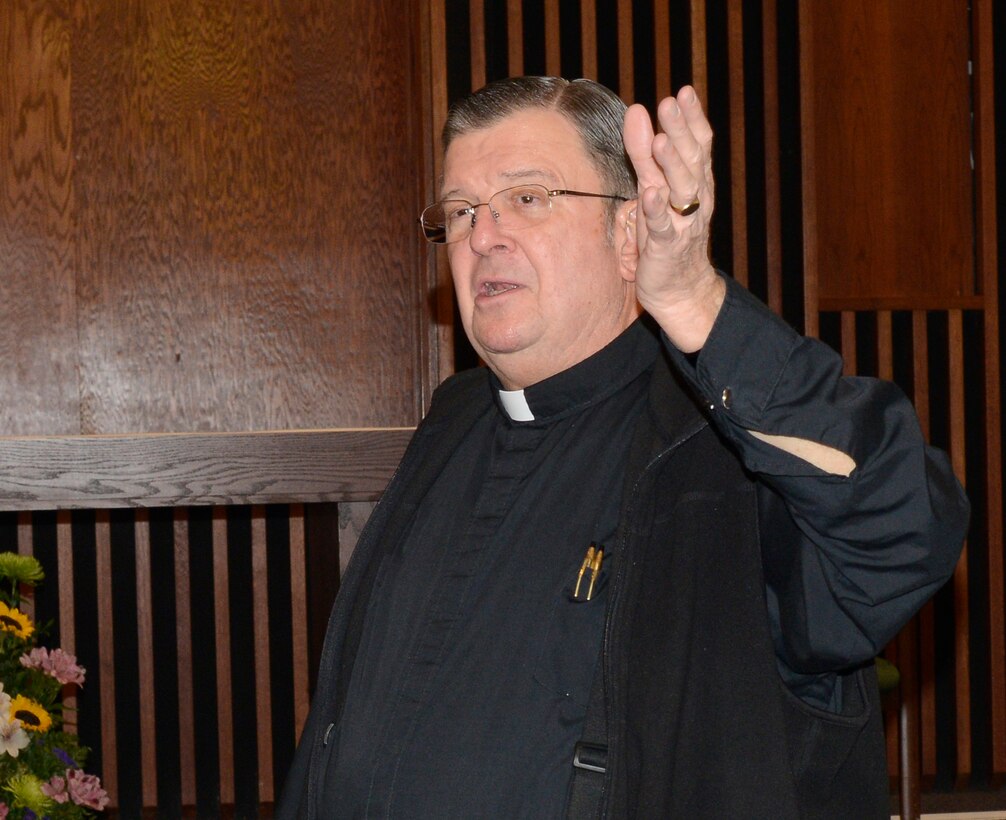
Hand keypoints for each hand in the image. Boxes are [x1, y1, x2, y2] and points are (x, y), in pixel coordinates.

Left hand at [623, 86, 723, 351]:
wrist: (680, 289)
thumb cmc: (666, 233)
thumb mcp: (654, 187)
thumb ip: (645, 152)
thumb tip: (639, 110)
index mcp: (695, 183)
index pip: (699, 145)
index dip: (692, 119)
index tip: (684, 92)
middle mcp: (694, 199)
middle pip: (692, 161)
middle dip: (680, 132)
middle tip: (670, 103)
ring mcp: (682, 223)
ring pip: (682, 191)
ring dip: (672, 166)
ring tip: (660, 141)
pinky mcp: (665, 247)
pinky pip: (663, 227)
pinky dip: (657, 211)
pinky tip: (650, 194)